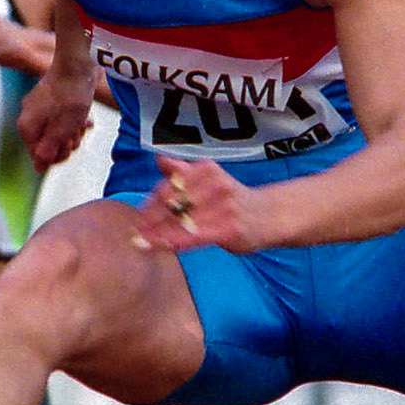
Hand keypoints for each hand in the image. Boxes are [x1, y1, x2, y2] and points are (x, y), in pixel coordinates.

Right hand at [19, 60, 96, 170]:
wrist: (78, 64)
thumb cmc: (69, 98)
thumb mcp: (60, 132)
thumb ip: (47, 152)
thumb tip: (38, 169)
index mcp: (27, 127)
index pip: (38, 156)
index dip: (56, 155)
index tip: (68, 146)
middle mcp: (30, 117)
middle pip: (48, 144)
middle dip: (66, 142)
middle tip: (75, 132)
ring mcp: (41, 107)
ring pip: (58, 131)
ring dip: (73, 131)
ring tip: (81, 122)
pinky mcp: (54, 99)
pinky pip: (63, 118)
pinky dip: (74, 120)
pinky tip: (85, 118)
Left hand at [131, 156, 264, 253]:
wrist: (268, 215)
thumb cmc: (232, 200)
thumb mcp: (209, 177)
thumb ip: (182, 170)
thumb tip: (158, 159)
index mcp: (206, 170)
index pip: (169, 186)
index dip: (150, 204)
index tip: (139, 219)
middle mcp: (213, 184)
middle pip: (172, 203)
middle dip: (150, 220)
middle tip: (135, 233)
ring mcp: (222, 207)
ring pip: (180, 221)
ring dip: (157, 234)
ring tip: (141, 243)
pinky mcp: (228, 228)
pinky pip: (194, 236)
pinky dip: (174, 241)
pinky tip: (161, 246)